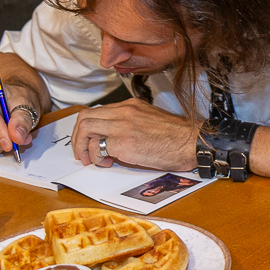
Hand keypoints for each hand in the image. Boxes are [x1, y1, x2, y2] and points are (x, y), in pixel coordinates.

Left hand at [71, 99, 198, 169]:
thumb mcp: (151, 121)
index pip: (98, 111)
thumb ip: (131, 123)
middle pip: (84, 117)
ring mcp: (122, 125)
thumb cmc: (177, 137)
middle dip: (78, 137)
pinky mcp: (123, 142)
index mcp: (130, 105)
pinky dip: (97, 157)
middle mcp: (123, 111)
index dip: (88, 129)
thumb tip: (115, 139)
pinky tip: (108, 163)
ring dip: (82, 147)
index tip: (90, 142)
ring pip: (85, 128)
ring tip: (93, 160)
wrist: (192, 142)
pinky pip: (97, 147)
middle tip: (83, 154)